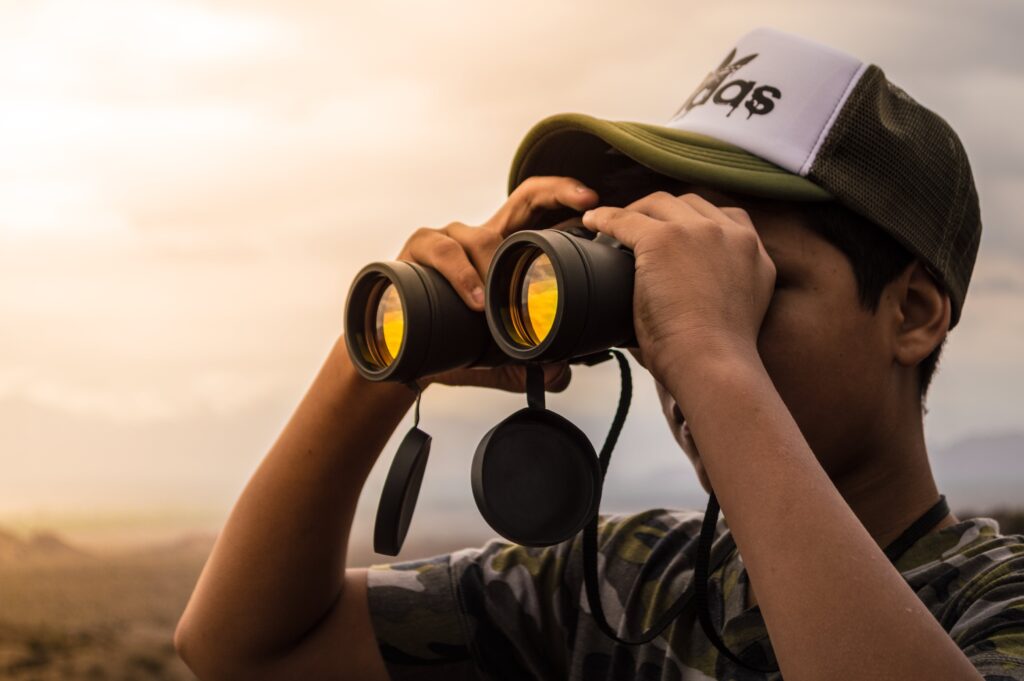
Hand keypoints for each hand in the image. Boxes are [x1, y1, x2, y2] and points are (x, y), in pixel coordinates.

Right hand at [395, 176, 599, 392]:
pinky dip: (461, 275)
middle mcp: (479, 237)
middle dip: (557, 192)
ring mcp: (449, 238)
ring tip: (498, 301)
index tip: (595, 202)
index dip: (567, 199)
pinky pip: (441, 251)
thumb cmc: (448, 343)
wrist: (396, 353)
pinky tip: (473, 300)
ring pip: (480, 236)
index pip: (540, 212)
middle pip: (523, 198)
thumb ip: (531, 361)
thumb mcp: (497, 356)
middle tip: (586, 203)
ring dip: (494, 266)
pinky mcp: (417, 248)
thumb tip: (562, 372)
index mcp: (503, 253)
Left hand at [580, 191, 775, 388]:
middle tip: (638, 227)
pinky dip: (605, 219)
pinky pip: (626, 220)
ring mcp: (700, 232)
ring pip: (659, 204)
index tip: (674, 232)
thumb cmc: (714, 356)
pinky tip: (592, 224)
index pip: (725, 217)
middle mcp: (733, 234)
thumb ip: (717, 286)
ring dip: (636, 212)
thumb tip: (680, 295)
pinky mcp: (664, 239)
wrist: (712, 364)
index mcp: (754, 253)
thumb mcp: (733, 308)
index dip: (694, 221)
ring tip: (613, 227)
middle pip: (690, 204)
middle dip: (663, 212)